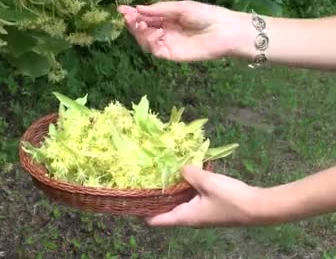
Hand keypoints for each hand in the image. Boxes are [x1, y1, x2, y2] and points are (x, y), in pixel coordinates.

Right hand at [117, 0, 247, 61]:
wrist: (225, 31)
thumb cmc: (206, 15)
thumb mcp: (181, 7)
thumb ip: (160, 9)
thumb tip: (138, 8)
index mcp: (167, 18)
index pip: (145, 17)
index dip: (133, 14)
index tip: (121, 9)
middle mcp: (164, 32)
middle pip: (142, 30)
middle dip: (133, 23)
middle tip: (128, 17)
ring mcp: (167, 44)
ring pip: (145, 41)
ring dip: (139, 33)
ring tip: (140, 24)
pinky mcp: (171, 55)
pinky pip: (154, 50)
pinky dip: (151, 42)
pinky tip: (156, 34)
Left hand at [145, 165, 267, 227]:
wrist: (260, 207)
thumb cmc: (231, 198)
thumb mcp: (207, 182)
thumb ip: (189, 173)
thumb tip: (180, 168)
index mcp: (185, 216)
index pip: (157, 220)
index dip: (142, 212)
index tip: (129, 201)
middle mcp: (190, 218)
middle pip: (166, 210)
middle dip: (155, 198)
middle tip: (142, 181)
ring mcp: (201, 213)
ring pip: (179, 202)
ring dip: (170, 191)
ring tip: (158, 175)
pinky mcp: (210, 206)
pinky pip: (191, 197)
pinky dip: (184, 188)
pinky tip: (183, 174)